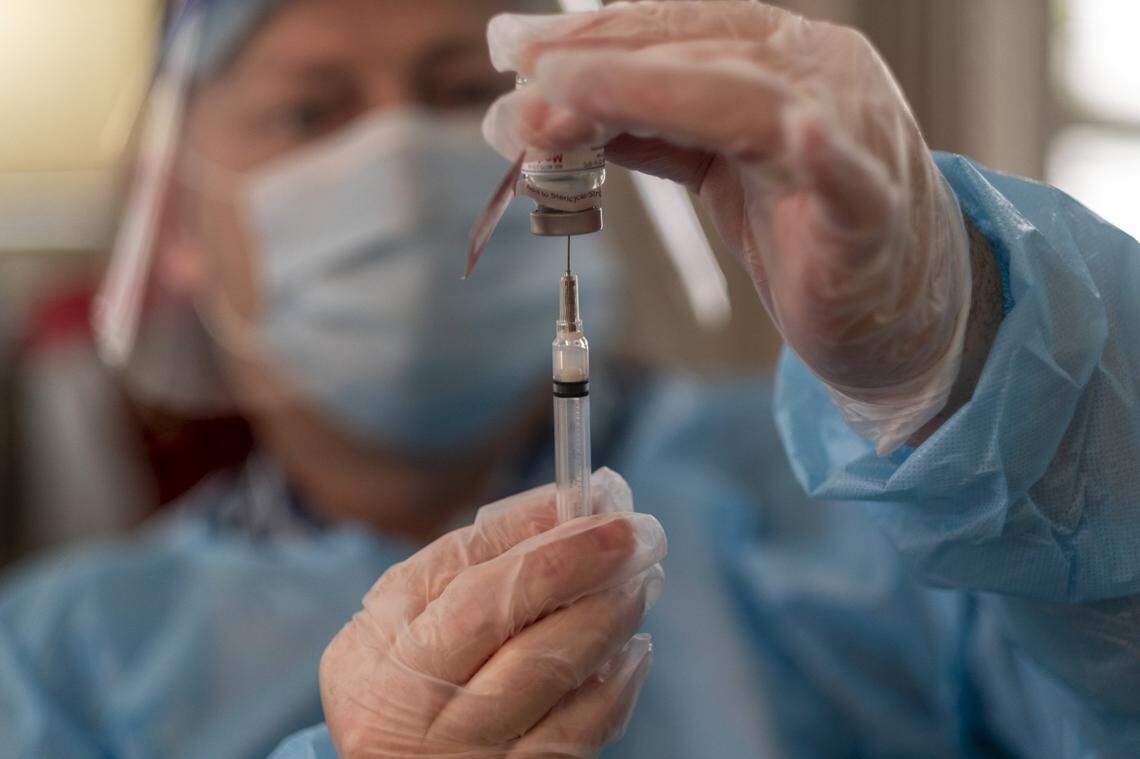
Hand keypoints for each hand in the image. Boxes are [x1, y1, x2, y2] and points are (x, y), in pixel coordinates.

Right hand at [319, 468, 665, 757]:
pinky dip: (616, 684)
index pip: (469, 571)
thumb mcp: (402, 612)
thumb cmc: (400, 671)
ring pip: (554, 671)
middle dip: (584, 562)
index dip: (537, 528)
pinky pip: (580, 733)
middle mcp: (422, 703)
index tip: (594, 495)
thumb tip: (563, 507)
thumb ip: (471, 558)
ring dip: (611, 615)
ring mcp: (471, 749)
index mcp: (390, 643)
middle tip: (640, 532)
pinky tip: (633, 647)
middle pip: (508, 614)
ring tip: (642, 580)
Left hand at [483, 1, 972, 452]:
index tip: (510, 46)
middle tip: (519, 79)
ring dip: (651, 92)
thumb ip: (644, 133)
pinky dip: (827, 155)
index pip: (672, 30)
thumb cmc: (802, 226)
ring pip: (747, 98)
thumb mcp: (709, 166)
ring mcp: (851, 135)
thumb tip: (545, 116)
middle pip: (696, 52)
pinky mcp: (871, 209)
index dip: (589, 36)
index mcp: (775, 57)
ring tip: (569, 97)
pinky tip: (801, 135)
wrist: (898, 303)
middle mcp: (815, 76)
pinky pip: (847, 177)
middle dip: (598, 63)